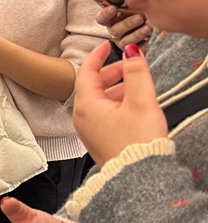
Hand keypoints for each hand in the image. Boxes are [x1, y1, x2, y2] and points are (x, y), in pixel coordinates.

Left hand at [73, 42, 166, 164]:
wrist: (138, 176)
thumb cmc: (137, 143)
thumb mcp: (140, 101)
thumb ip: (136, 73)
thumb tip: (130, 52)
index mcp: (86, 106)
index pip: (86, 73)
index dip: (97, 56)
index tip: (106, 46)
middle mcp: (82, 118)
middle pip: (92, 86)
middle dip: (111, 73)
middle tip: (129, 67)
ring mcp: (89, 130)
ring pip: (99, 100)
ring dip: (116, 89)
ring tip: (136, 87)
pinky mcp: (98, 139)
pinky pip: (103, 114)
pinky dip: (115, 103)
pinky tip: (132, 106)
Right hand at [98, 4, 151, 50]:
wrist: (157, 24)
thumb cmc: (144, 11)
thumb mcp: (137, 5)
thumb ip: (132, 2)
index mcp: (112, 20)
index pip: (102, 18)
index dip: (105, 14)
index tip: (113, 8)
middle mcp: (116, 32)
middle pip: (115, 30)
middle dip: (128, 24)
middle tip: (140, 17)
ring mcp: (125, 42)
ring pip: (127, 41)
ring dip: (138, 33)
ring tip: (149, 26)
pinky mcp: (136, 50)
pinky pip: (139, 48)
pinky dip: (147, 41)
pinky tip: (154, 35)